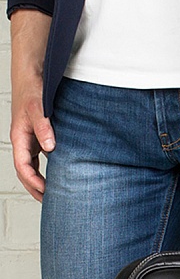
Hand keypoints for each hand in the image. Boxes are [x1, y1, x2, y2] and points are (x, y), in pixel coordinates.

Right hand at [10, 71, 54, 201]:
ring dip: (41, 181)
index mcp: (19, 138)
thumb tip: (50, 148)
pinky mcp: (38, 136)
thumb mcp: (38, 108)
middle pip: (26, 172)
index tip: (45, 192)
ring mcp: (30, 140)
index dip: (33, 182)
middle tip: (51, 202)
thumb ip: (43, 127)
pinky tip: (61, 175)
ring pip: (32, 166)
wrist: (32, 75)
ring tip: (55, 194)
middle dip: (36, 188)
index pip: (23, 167)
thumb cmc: (33, 90)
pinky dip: (48, 168)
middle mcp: (23, 142)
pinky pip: (41, 157)